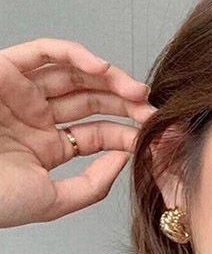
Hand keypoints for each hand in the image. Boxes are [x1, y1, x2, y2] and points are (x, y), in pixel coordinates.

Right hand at [0, 37, 156, 228]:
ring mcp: (22, 94)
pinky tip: (101, 68)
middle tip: (151, 109)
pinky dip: (75, 54)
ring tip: (136, 91)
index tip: (154, 133)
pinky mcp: (4, 71)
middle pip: (92, 101)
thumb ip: (93, 184)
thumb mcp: (54, 200)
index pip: (99, 133)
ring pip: (74, 75)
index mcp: (47, 147)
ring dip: (110, 78)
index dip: (128, 131)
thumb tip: (124, 158)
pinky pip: (44, 52)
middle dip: (126, 103)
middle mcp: (36, 118)